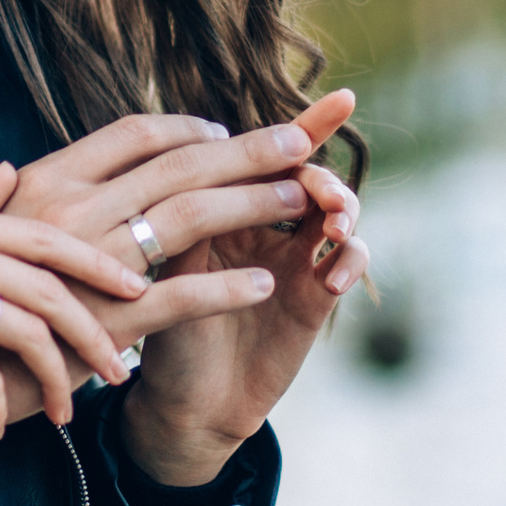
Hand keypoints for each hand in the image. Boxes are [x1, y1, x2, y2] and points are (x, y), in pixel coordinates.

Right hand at [2, 112, 331, 273]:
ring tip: (300, 201)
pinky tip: (262, 286)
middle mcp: (58, 211)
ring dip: (248, 205)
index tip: (227, 133)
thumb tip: (6, 170)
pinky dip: (223, 290)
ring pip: (182, 219)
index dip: (187, 129)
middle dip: (244, 152)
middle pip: (171, 167)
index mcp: (37, 184)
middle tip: (299, 142)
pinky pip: (172, 300)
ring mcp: (77, 264)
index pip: (129, 135)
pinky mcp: (94, 323)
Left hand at [121, 90, 366, 486]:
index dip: (298, 128)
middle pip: (306, 174)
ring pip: (337, 211)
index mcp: (219, 204)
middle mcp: (262, 224)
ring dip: (343, 207)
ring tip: (333, 223)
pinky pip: (347, 262)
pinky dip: (350, 259)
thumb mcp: (155, 272)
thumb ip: (174, 225)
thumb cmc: (154, 333)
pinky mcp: (316, 297)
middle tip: (318, 187)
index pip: (260, 154)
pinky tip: (333, 276)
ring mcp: (294, 258)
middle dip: (319, 170)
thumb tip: (180, 169)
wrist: (179, 404)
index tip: (339, 101)